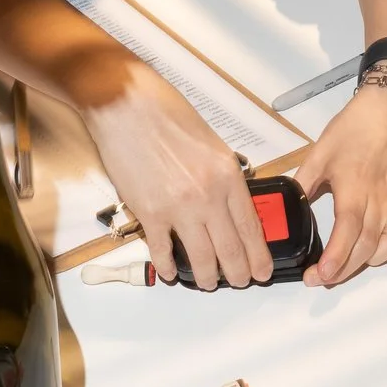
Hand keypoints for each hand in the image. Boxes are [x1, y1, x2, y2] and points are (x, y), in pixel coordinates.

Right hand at [81, 64, 272, 289]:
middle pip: (230, 250)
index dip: (258, 256)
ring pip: (201, 259)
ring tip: (208, 282)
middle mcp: (208, 196)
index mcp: (228, 176)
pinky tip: (170, 272)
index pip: (251, 228)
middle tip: (239, 282)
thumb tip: (228, 204)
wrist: (125, 104)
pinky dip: (167, 266)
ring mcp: (177, 207)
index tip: (261, 271)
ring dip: (206, 277)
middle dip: (238, 274)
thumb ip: (223, 176)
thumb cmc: (166, 113)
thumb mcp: (212, 143)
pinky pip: (162, 251)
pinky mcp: (148, 213)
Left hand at [295, 85, 386, 286]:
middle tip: (321, 278)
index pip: (347, 233)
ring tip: (352, 260)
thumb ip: (302, 182)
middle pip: (367, 247)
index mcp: (355, 189)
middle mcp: (382, 201)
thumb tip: (285, 206)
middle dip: (343, 270)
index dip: (335, 259)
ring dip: (372, 260)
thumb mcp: (320, 153)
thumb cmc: (354, 129)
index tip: (319, 276)